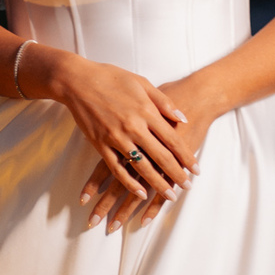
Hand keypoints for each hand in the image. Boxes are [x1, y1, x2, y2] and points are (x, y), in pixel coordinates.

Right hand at [80, 75, 215, 232]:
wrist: (78, 80)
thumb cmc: (112, 77)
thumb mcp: (142, 82)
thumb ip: (163, 102)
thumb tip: (182, 118)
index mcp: (146, 111)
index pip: (173, 140)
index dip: (186, 157)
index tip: (196, 170)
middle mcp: (134, 127)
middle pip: (161, 157)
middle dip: (177, 174)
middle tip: (188, 187)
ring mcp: (116, 137)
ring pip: (142, 167)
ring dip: (157, 184)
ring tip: (170, 196)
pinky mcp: (100, 144)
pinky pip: (117, 169)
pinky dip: (129, 183)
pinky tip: (141, 193)